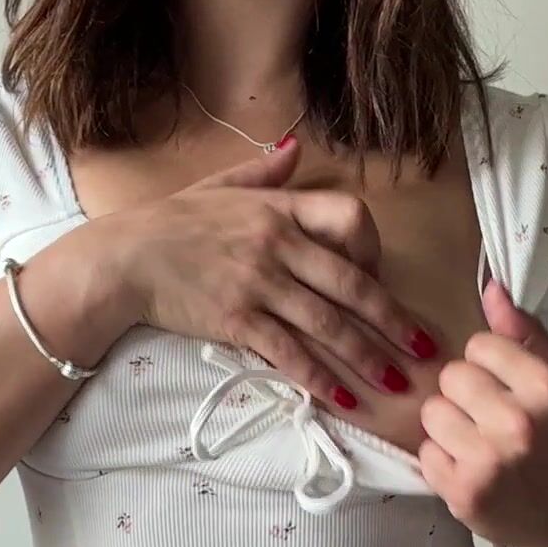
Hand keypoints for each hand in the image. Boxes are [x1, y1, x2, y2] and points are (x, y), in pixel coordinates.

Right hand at [102, 140, 437, 412]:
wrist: (122, 258)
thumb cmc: (168, 223)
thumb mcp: (218, 186)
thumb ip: (263, 171)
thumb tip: (296, 148)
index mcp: (279, 208)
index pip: (350, 218)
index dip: (375, 250)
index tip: (382, 278)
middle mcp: (277, 244)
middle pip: (352, 284)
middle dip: (395, 321)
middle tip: (425, 350)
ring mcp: (258, 284)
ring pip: (328, 324)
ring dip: (368, 357)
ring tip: (396, 383)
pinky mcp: (236, 321)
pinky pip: (289, 352)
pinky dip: (320, 378)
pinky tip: (344, 399)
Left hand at [418, 279, 547, 546]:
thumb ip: (524, 332)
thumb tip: (491, 286)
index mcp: (547, 388)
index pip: (479, 345)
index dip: (486, 366)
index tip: (504, 389)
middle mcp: (520, 423)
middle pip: (451, 377)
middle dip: (463, 396)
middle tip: (487, 421)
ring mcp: (489, 461)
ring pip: (431, 413)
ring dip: (447, 428)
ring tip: (475, 445)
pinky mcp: (463, 493)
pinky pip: (425, 453)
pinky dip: (441, 463)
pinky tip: (468, 470)